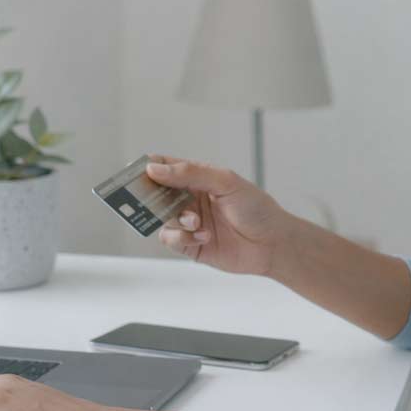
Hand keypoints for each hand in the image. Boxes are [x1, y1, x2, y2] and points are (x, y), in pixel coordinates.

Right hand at [144, 155, 294, 276]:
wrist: (273, 243)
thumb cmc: (256, 207)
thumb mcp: (225, 182)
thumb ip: (190, 173)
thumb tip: (155, 168)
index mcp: (198, 178)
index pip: (165, 166)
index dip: (149, 167)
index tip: (137, 171)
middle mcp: (190, 198)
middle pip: (156, 193)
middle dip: (149, 195)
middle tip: (144, 198)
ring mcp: (189, 222)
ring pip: (162, 218)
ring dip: (176, 218)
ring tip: (195, 221)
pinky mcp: (191, 244)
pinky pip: (172, 239)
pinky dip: (182, 237)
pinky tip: (203, 235)